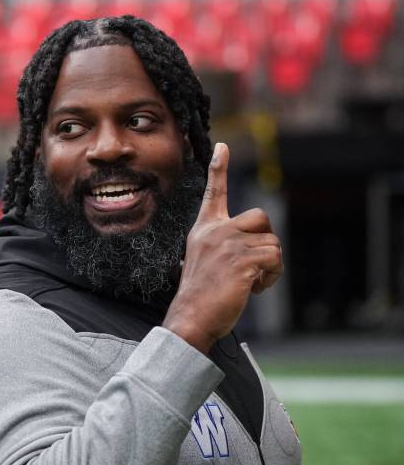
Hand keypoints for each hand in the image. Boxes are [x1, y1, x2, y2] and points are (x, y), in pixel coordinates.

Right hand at [163, 143, 283, 353]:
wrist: (190, 317)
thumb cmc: (199, 296)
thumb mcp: (206, 261)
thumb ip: (225, 246)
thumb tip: (257, 247)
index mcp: (203, 230)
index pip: (212, 193)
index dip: (218, 169)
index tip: (223, 147)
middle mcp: (215, 232)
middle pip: (260, 218)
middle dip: (266, 241)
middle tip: (254, 265)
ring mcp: (228, 245)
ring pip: (272, 243)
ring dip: (270, 266)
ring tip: (249, 283)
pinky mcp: (243, 261)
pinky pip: (275, 260)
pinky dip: (271, 277)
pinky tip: (252, 288)